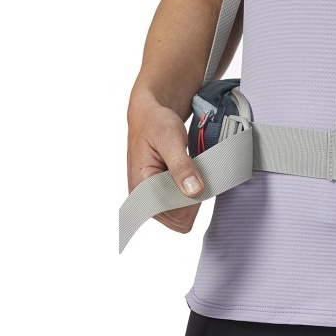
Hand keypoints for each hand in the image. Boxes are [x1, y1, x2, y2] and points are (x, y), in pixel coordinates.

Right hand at [126, 90, 205, 233]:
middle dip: (192, 199)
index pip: (175, 215)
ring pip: (183, 217)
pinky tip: (188, 176)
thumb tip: (194, 191)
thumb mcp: (171, 139)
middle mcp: (143, 199)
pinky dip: (190, 194)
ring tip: (189, 172)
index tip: (194, 175)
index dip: (191, 199)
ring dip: (192, 197)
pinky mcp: (160, 196)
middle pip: (180, 220)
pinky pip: (182, 208)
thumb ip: (182, 166)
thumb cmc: (156, 123)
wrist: (150, 116)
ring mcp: (152, 199)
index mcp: (141, 188)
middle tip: (192, 171)